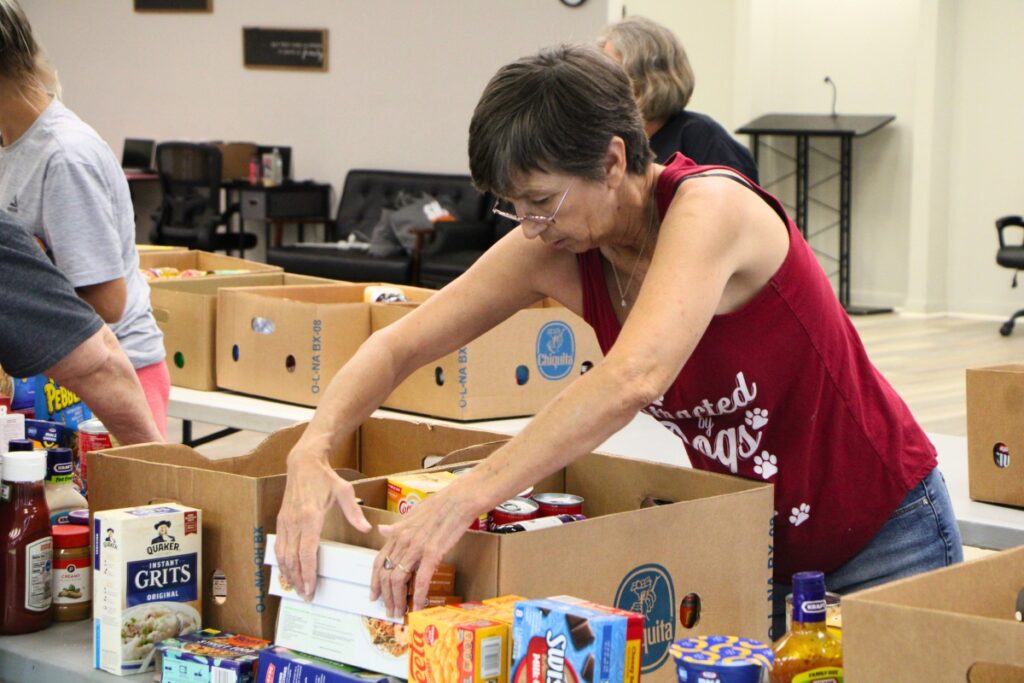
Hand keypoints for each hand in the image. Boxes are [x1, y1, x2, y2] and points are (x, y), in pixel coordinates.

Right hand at [275, 454, 370, 600]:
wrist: (303, 463)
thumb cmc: (325, 477)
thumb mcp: (344, 491)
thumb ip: (354, 512)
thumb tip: (366, 529)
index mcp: (310, 516)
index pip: (307, 552)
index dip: (308, 573)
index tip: (311, 588)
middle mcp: (294, 522)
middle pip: (293, 559)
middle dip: (298, 580)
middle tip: (306, 596)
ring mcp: (285, 522)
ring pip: (282, 555)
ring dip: (288, 574)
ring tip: (297, 588)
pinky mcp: (281, 520)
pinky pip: (278, 546)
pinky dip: (282, 562)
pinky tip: (287, 571)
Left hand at [370, 485, 477, 617]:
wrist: (460, 499)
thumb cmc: (440, 504)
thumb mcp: (412, 514)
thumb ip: (397, 527)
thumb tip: (381, 530)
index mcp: (397, 532)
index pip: (379, 561)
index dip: (375, 581)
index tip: (374, 596)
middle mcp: (402, 541)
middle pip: (387, 574)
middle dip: (386, 596)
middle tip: (389, 611)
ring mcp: (416, 547)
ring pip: (399, 580)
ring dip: (399, 600)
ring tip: (401, 612)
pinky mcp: (433, 552)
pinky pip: (421, 579)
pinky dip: (419, 596)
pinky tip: (419, 606)